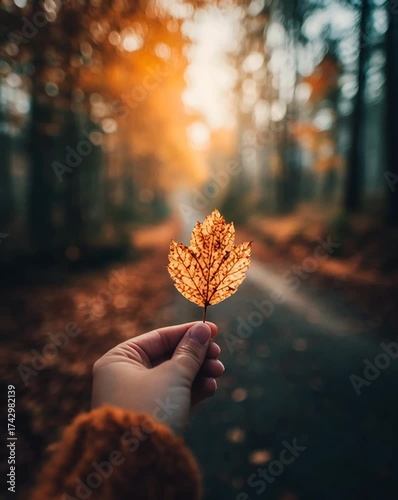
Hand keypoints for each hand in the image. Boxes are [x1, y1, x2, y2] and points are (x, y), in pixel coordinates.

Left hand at [91, 322, 223, 432]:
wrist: (138, 463)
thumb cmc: (149, 409)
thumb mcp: (173, 375)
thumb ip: (190, 352)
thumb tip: (202, 329)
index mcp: (119, 359)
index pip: (158, 337)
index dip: (187, 332)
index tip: (212, 329)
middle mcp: (125, 375)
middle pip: (168, 356)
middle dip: (196, 355)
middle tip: (218, 354)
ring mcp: (137, 396)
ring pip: (173, 376)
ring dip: (198, 372)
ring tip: (218, 371)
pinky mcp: (150, 415)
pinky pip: (173, 395)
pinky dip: (192, 390)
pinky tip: (211, 387)